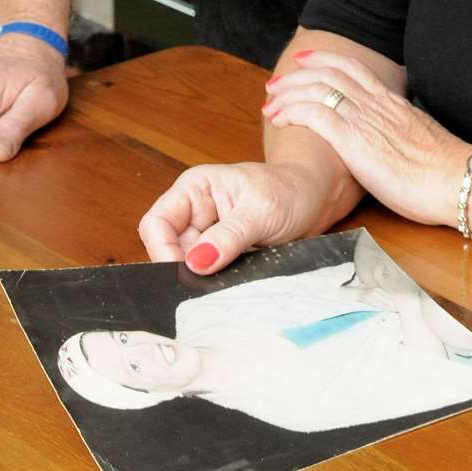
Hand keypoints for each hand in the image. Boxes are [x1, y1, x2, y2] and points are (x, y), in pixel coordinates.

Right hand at [138, 160, 324, 271]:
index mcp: (196, 187)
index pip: (157, 223)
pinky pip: (205, 274)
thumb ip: (229, 236)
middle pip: (167, 249)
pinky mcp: (219, 254)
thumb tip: (196, 262)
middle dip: (185, 268)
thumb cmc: (290, 191)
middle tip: (210, 283)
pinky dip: (215, 282)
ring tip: (230, 278)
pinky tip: (232, 283)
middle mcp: (194, 210)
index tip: (185, 273)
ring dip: (202, 278)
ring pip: (185, 266)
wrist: (314, 199)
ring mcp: (206, 234)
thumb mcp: (262, 211)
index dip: (162, 251)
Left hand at [263, 50, 468, 227]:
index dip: (325, 61)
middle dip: (297, 75)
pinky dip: (293, 110)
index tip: (305, 62)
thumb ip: (402, 134)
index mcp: (392, 102)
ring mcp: (365, 119)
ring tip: (271, 103)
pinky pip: (315, 113)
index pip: (353, 68)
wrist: (456, 180)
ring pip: (317, 88)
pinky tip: (281, 119)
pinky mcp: (354, 141)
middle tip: (276, 84)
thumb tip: (396, 143)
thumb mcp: (421, 141)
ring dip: (288, 92)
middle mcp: (376, 104)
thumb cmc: (445, 172)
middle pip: (329, 73)